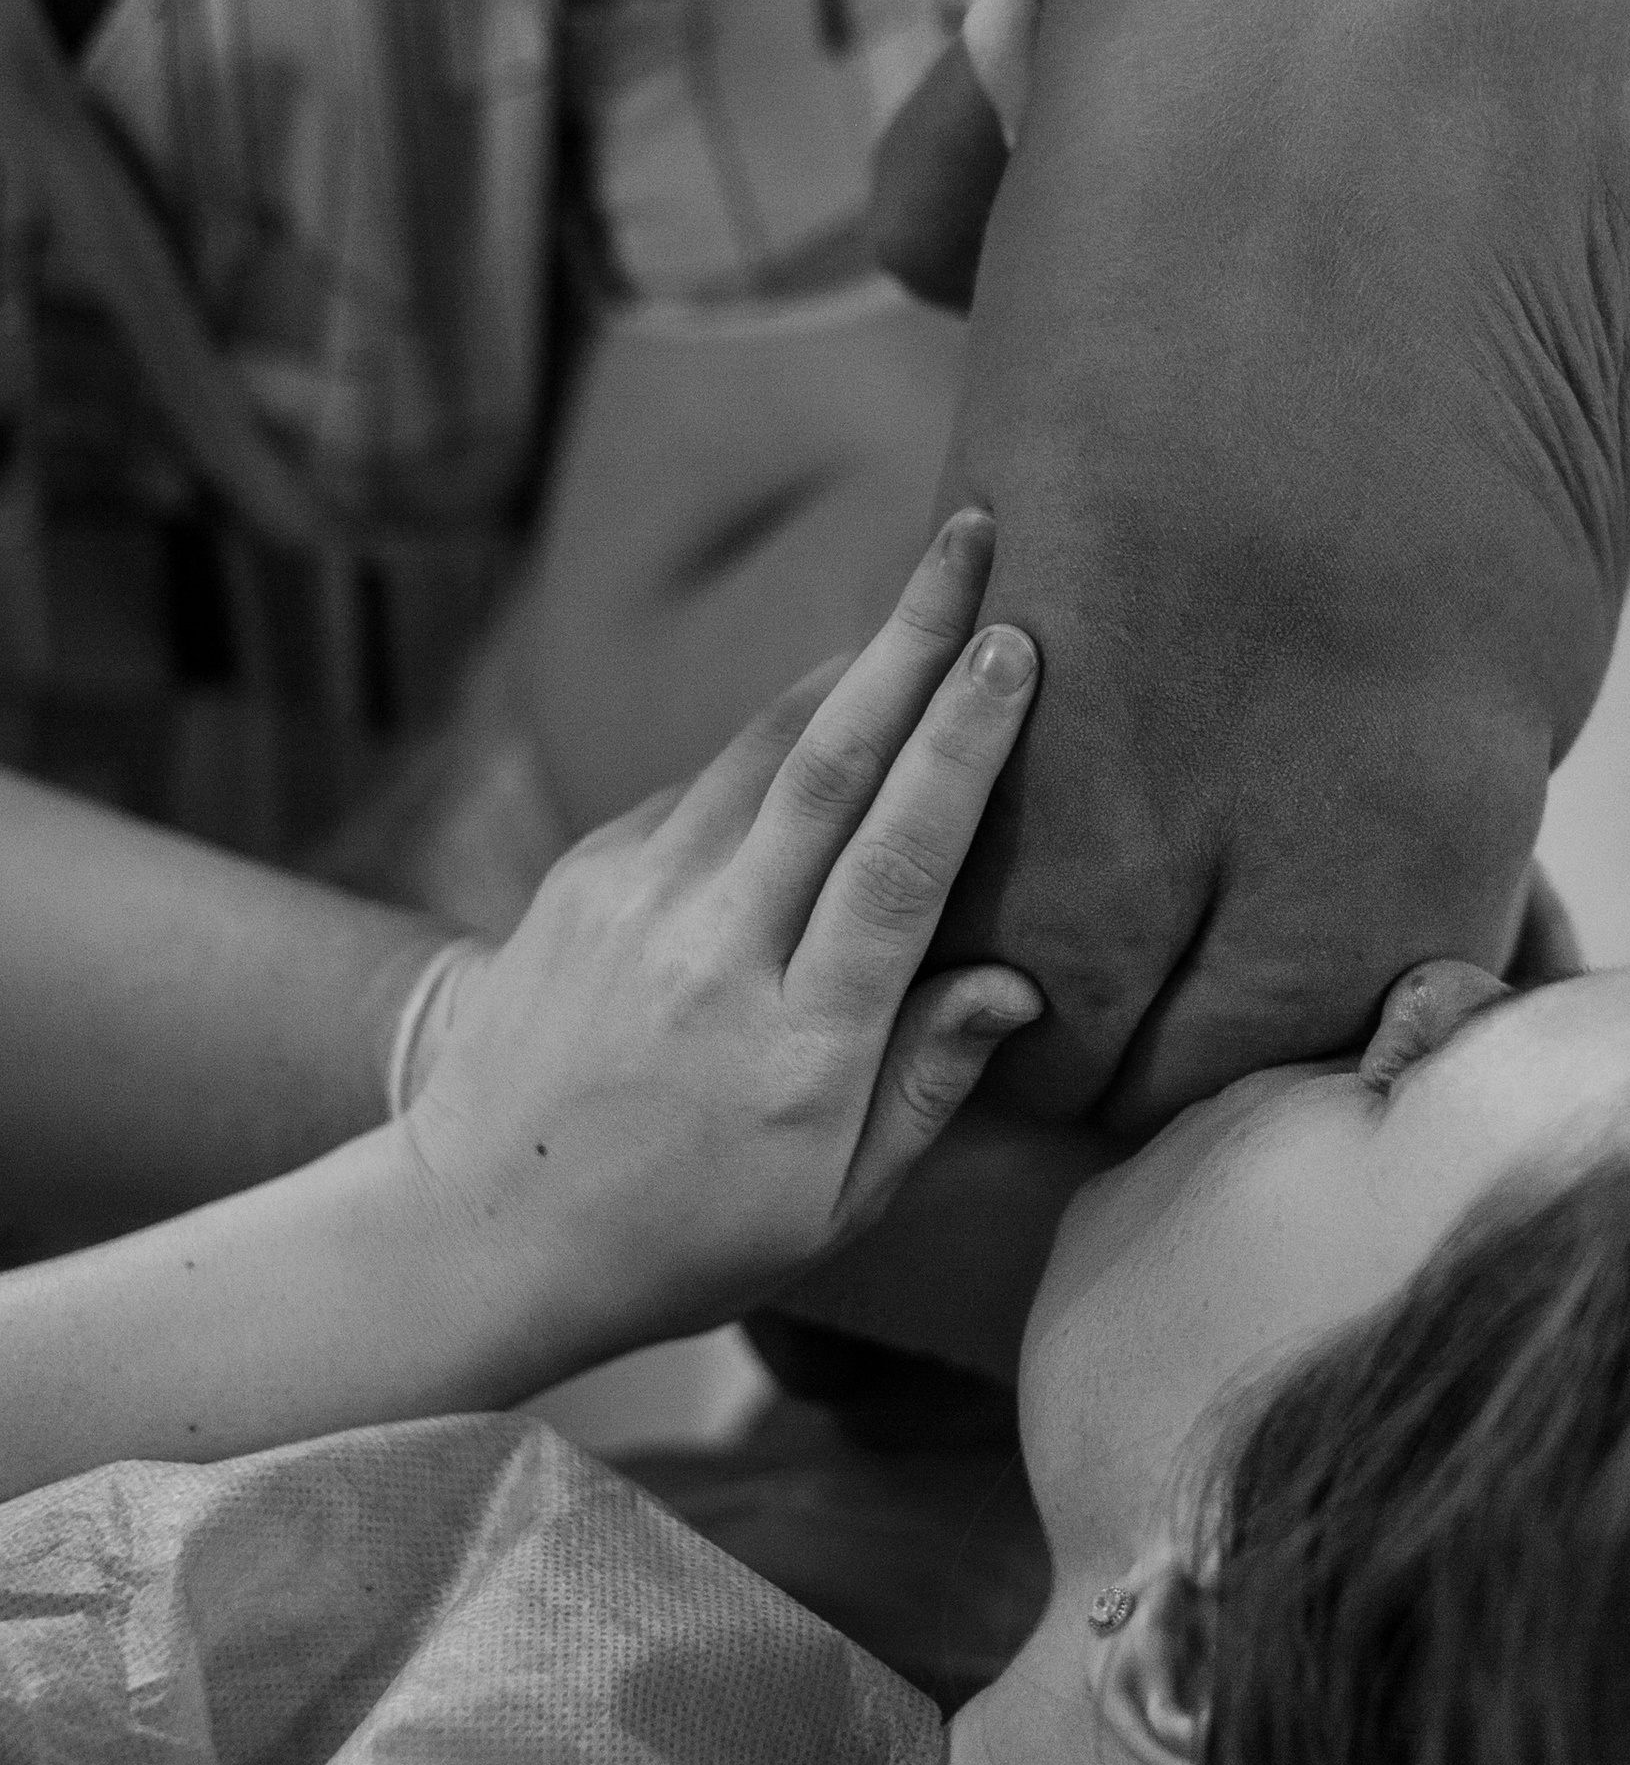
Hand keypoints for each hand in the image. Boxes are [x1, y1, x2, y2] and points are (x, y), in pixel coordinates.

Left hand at [394, 511, 1041, 1374]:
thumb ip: (929, 1082)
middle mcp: (710, 952)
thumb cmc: (690, 1231)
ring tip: (923, 590)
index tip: (1014, 647)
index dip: (961, 745)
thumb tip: (1019, 976)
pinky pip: (705, 786)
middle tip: (974, 534)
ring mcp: (634, 900)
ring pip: (761, 748)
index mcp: (794, 1045)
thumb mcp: (836, 1203)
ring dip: (849, 662)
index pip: (896, 863)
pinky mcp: (586, 871)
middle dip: (910, 633)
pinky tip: (830, 732)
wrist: (475, 1223)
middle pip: (828, 760)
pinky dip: (778, 747)